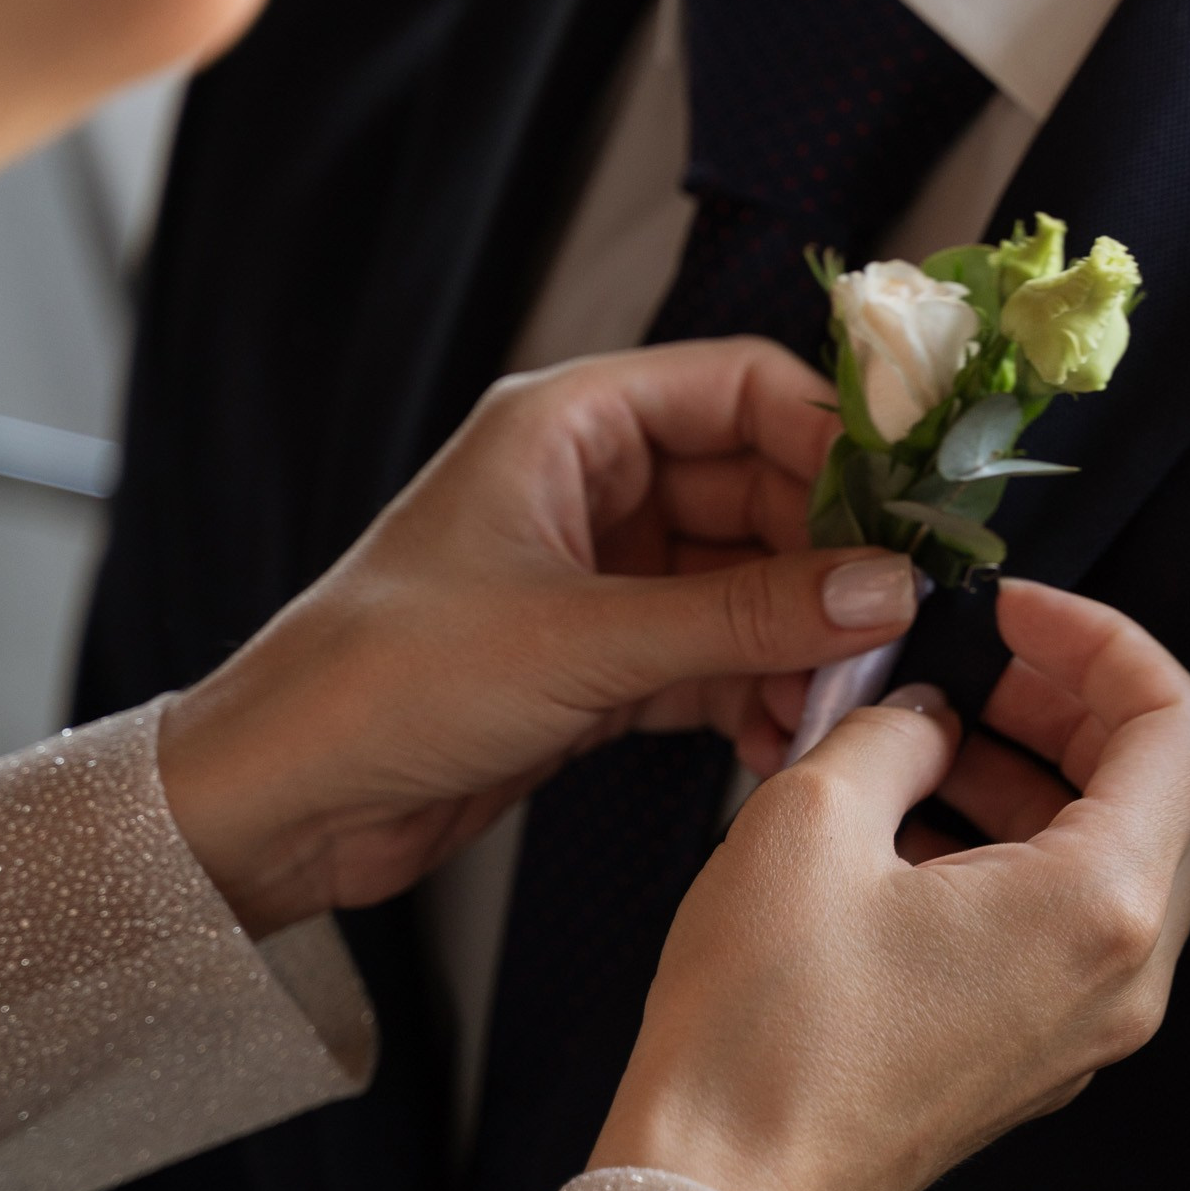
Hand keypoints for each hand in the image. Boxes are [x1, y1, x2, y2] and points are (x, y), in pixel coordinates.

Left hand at [159, 339, 918, 936]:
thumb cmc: (382, 684)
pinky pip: (715, 652)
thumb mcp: (582, 643)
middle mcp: (590, 484)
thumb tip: (886, 590)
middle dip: (832, 555)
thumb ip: (743, 615)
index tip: (912, 503)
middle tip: (901, 619)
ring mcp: (600, 573)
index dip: (836, 434)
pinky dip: (758, 688)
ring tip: (845, 699)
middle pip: (762, 485)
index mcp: (568, 424)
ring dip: (802, 636)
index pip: (742, 386)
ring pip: (747, 578)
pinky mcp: (600, 659)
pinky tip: (787, 736)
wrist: (277, 804)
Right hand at [590, 580, 1189, 1190]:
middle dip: (1077, 707)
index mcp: (1099, 906)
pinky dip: (1015, 849)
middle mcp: (1121, 975)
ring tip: (927, 741)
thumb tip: (923, 713)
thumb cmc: (761, 1038)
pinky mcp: (1035, 1057)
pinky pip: (1066, 924)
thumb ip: (892, 730)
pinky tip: (912, 824)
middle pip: (1165, 791)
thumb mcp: (810, 819)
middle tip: (984, 665)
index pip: (1176, 724)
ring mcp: (1084, 1028)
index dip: (1102, 640)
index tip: (1019, 614)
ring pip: (1117, 859)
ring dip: (1039, 776)